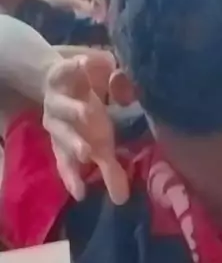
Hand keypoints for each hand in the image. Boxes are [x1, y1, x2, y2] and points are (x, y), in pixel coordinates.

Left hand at [42, 53, 129, 204]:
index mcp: (70, 141)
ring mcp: (58, 99)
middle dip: (74, 144)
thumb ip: (110, 169)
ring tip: (88, 112)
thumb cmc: (86, 115)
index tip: (81, 194)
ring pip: (64, 107)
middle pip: (64, 136)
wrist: (61, 80)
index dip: (73, 177)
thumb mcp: (100, 143)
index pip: (71, 163)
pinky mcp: (62, 74)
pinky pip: (68, 70)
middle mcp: (59, 122)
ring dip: (75, 110)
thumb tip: (122, 197)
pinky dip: (78, 68)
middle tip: (87, 153)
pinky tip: (87, 65)